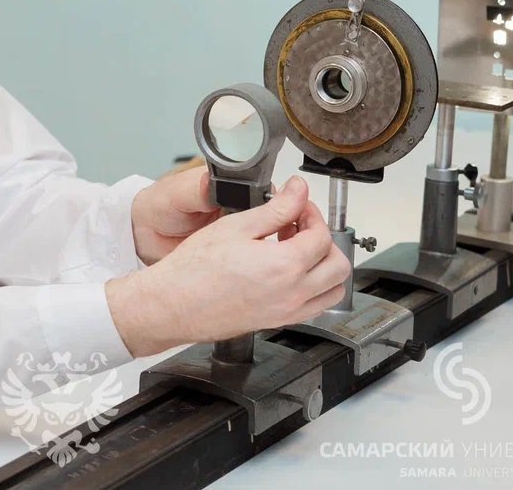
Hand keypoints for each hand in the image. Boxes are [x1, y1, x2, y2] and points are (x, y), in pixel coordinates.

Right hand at [106, 176, 349, 357]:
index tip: (297, 206)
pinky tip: (288, 271)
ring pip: (333, 290)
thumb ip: (276, 208)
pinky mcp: (278, 322)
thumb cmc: (195, 269)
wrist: (174, 303)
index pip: (321, 236)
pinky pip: (315, 306)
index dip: (312, 214)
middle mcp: (293, 294)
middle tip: (300, 226)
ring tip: (297, 249)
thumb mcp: (237, 226)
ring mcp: (287, 312)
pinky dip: (314, 287)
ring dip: (325, 266)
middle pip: (338, 265)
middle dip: (324, 240)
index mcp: (285, 266)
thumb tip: (298, 190)